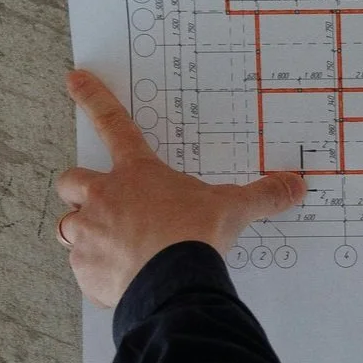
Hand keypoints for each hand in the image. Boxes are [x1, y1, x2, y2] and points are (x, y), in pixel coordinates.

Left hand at [56, 70, 305, 306]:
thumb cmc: (196, 236)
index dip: (94, 99)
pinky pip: (83, 270)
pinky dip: (98, 275)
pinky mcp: (86, 272)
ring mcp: (89, 236)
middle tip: (99, 203)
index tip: (75, 79)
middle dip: (78, 190)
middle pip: (70, 181)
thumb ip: (261, 196)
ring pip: (67, 228)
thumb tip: (295, 185)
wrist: (174, 283)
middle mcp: (104, 199)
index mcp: (137, 175)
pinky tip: (122, 282)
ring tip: (114, 250)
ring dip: (85, 235)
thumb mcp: (233, 209)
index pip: (114, 125)